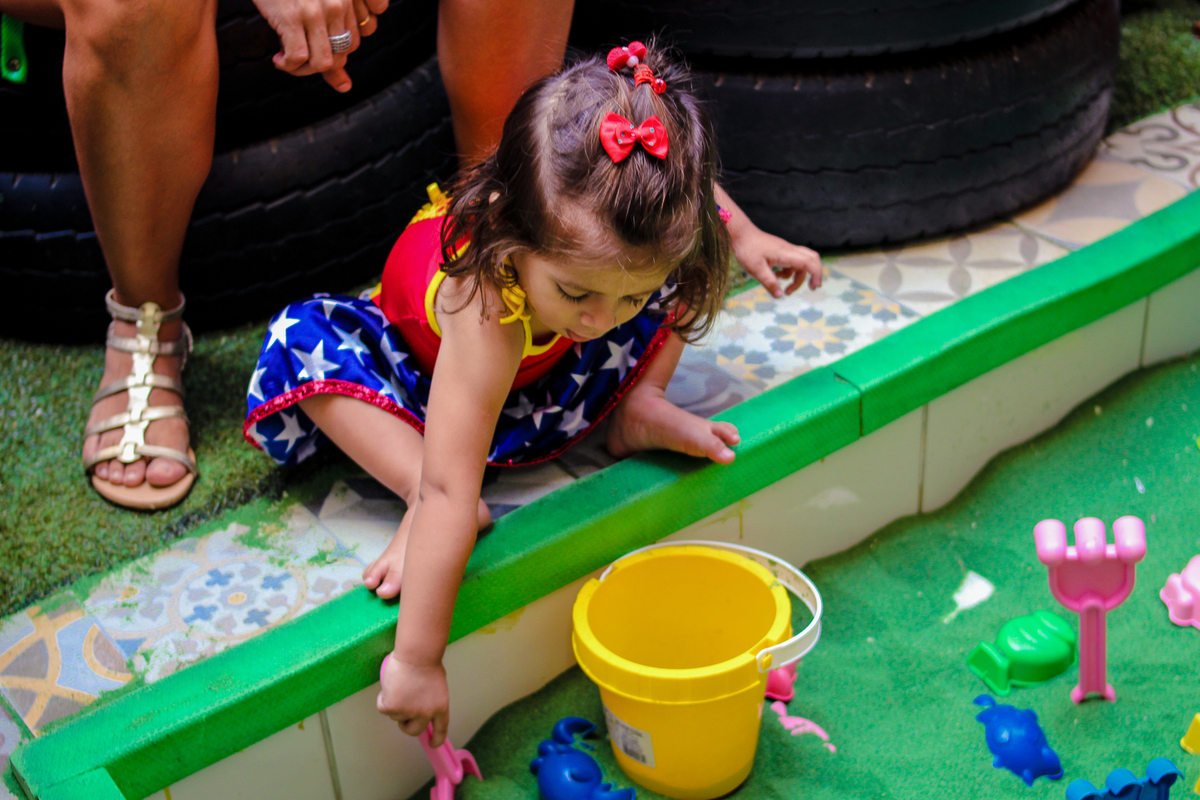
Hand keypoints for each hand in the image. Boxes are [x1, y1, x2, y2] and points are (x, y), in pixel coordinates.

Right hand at [252, 0, 389, 91]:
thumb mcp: (316, 6)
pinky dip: (287, 65)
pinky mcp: (292, 17)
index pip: (353, 45)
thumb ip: (333, 42)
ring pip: (322, 62)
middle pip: (339, 58)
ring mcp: (315, 11)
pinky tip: (278, 58)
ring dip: (303, 70)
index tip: (313, 50)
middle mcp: (336, 5)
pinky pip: (298, 57)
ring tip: (288, 61)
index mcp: (345, 0)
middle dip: (317, 66)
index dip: (333, 55)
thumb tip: (345, 87)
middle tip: (297, 60)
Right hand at [378, 654, 450, 746]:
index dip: (436, 739)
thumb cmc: (427, 662)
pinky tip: (390, 685)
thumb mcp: (437, 684)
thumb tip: (420, 704)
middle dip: (406, 725)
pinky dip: (383, 698)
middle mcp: (426, 714)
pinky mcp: (392, 707)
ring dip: (395, 704)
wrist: (417, 654)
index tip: (433, 744)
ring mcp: (408, 712)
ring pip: (396, 716)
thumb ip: (430, 698)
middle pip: (414, 730)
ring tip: (399, 685)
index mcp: (441, 707)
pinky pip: (383, 708)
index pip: (440, 729)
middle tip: (402, 712)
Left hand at [731, 222, 823, 298]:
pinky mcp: (780, 251)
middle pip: (812, 259)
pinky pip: (792, 262)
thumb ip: (769, 282)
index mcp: (786, 253)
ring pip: (801, 263)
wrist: (740, 233)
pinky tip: (777, 277)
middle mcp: (789, 250)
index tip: (814, 287)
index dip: (817, 274)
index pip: (809, 262)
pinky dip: (789, 273)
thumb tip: (780, 296)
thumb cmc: (747, 249)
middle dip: (814, 274)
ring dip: (798, 277)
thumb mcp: (756, 269)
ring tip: (787, 291)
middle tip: (811, 288)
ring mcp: (785, 250)